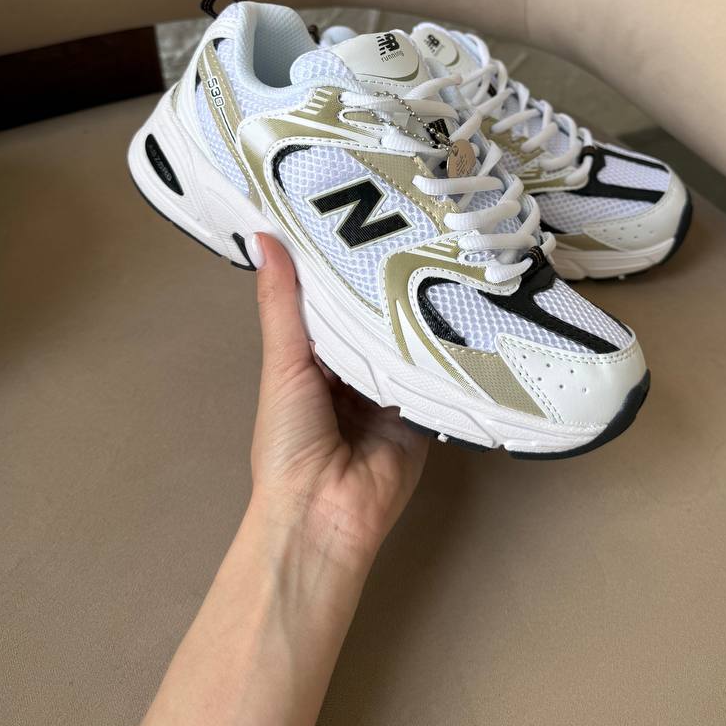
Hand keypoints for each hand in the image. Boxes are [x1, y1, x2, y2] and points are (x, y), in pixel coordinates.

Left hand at [250, 235, 427, 569]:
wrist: (323, 513)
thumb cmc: (288, 441)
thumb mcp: (283, 364)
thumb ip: (282, 304)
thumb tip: (263, 236)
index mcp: (313, 361)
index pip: (333, 302)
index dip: (343, 264)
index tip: (361, 212)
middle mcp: (352, 373)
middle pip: (373, 320)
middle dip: (387, 286)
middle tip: (414, 224)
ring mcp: (391, 392)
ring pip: (407, 341)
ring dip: (418, 313)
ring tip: (443, 253)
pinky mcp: (425, 412)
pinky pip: (437, 373)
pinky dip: (444, 350)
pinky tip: (463, 306)